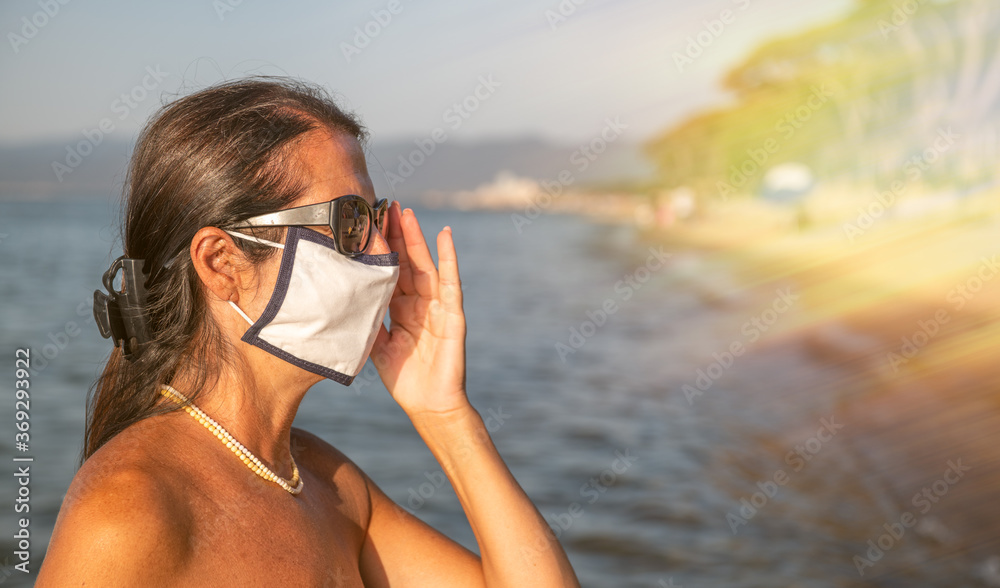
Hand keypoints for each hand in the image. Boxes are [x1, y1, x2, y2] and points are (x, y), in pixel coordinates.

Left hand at [371, 202, 468, 416]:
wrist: (429, 406)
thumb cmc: (405, 379)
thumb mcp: (376, 347)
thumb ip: (365, 323)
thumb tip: (340, 302)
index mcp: (401, 309)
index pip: (389, 272)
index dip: (380, 249)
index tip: (368, 224)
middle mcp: (419, 303)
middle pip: (407, 262)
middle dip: (396, 234)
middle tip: (385, 205)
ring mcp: (437, 306)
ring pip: (425, 265)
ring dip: (416, 238)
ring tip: (406, 212)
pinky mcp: (453, 315)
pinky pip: (451, 282)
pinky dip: (449, 257)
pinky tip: (445, 236)